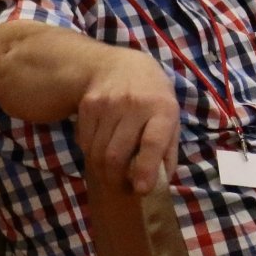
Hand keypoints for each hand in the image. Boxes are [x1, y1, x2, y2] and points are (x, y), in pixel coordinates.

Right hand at [75, 48, 179, 194]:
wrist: (121, 66)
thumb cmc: (153, 98)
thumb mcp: (170, 117)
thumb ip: (167, 150)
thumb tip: (160, 183)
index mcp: (162, 109)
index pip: (153, 142)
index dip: (146, 169)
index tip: (141, 190)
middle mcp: (135, 105)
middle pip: (116, 154)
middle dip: (115, 178)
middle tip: (120, 187)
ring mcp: (108, 105)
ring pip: (97, 152)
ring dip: (101, 170)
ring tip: (110, 172)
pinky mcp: (88, 106)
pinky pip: (84, 141)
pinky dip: (90, 153)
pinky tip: (100, 148)